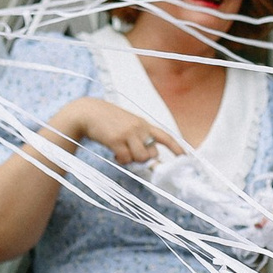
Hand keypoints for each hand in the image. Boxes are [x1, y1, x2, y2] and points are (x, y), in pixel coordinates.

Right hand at [57, 97, 178, 168]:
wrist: (87, 112)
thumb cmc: (107, 121)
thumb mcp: (127, 123)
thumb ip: (139, 137)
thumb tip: (148, 159)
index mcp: (143, 123)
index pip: (165, 136)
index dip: (176, 147)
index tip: (185, 157)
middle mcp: (139, 128)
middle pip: (152, 153)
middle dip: (143, 158)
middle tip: (130, 154)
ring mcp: (128, 133)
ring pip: (140, 157)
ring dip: (131, 160)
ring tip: (121, 152)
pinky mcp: (116, 139)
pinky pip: (125, 159)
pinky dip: (120, 160)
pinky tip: (114, 153)